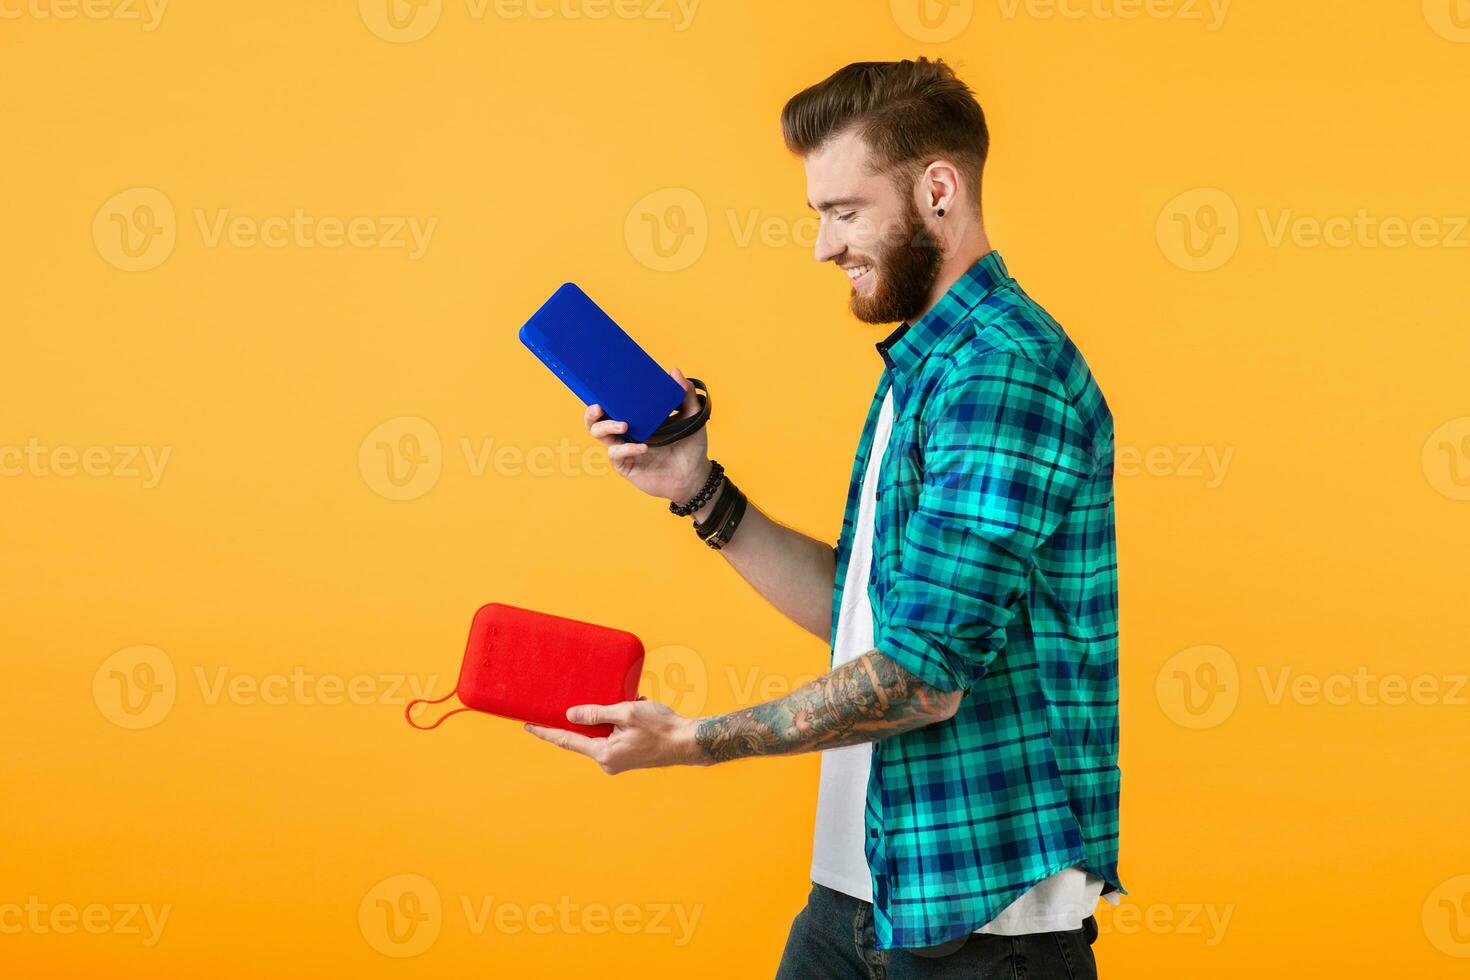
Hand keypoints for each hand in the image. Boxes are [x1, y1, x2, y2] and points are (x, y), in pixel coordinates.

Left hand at [524, 698, 709, 773]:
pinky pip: (613, 736)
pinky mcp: (628, 756)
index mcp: (604, 753)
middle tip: (567, 701)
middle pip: (583, 737)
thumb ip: (597, 713)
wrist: (688, 742)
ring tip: (619, 702)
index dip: (545, 731)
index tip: (526, 725)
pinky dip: (617, 722)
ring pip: (600, 734)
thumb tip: (571, 714)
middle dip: (579, 719)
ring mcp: (618, 760)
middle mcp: (607, 761)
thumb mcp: (627, 713)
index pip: (566, 740)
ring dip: (605, 718)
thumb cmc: (661, 726)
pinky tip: (631, 707)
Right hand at [585, 367, 710, 503]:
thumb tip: (675, 371)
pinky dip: (627, 448)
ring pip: (600, 436)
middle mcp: (626, 434)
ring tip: (623, 425)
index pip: (613, 406)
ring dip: (606, 427)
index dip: (602, 397)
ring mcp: (625, 450)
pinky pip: (617, 455)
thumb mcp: (692, 416)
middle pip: (596, 421)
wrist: (695, 475)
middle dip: (591, 413)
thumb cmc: (691, 446)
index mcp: (637, 419)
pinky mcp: (627, 466)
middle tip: (598, 406)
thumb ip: (684, 395)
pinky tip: (643, 447)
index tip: (601, 386)